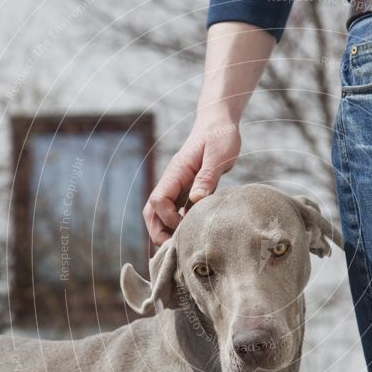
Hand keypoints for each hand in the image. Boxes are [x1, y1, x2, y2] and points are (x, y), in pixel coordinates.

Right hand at [143, 118, 240, 244]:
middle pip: (151, 211)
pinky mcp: (186, 190)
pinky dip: (176, 225)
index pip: (159, 200)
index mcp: (176, 172)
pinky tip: (189, 234)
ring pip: (159, 213)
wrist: (219, 122)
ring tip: (181, 246)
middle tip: (175, 248)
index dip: (169, 218)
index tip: (186, 225)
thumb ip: (207, 177)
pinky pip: (174, 211)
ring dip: (165, 230)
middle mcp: (172, 180)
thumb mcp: (219, 155)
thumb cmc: (220, 136)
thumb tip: (196, 200)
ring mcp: (177, 186)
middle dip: (158, 232)